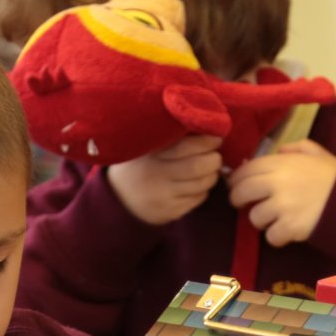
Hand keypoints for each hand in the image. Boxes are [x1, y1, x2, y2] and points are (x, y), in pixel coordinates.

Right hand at [107, 135, 224, 224]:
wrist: (119, 198)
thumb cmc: (140, 163)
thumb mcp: (145, 145)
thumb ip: (169, 135)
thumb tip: (204, 125)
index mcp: (150, 153)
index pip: (186, 146)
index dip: (207, 141)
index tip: (215, 137)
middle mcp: (156, 175)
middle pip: (198, 167)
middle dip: (214, 159)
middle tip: (215, 155)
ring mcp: (163, 195)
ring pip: (203, 184)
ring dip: (212, 175)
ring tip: (208, 168)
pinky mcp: (171, 211)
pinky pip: (198, 198)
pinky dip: (203, 190)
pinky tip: (195, 184)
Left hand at [225, 139, 335, 246]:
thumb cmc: (335, 177)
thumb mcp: (317, 153)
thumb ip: (295, 148)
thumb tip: (278, 152)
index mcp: (281, 164)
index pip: (245, 170)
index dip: (236, 179)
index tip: (236, 185)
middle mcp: (277, 183)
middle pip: (242, 193)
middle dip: (238, 200)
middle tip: (244, 204)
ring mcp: (282, 207)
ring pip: (254, 217)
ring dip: (261, 220)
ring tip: (273, 219)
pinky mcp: (289, 228)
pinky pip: (270, 237)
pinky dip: (276, 237)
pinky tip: (285, 233)